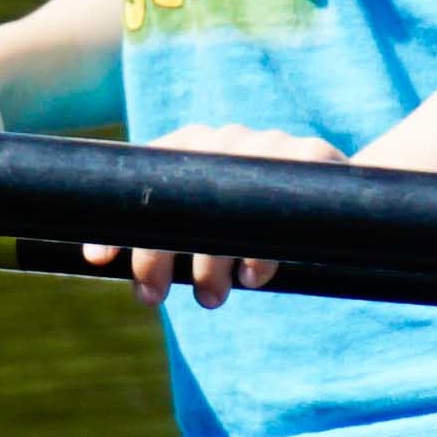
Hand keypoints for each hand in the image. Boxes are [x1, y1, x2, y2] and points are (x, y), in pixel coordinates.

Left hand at [90, 123, 343, 306]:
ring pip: (225, 207)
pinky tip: (252, 277)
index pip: (142, 179)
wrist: (339, 192)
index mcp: (192, 149)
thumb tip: (117, 272)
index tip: (97, 260)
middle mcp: (224, 139)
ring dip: (209, 261)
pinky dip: (259, 251)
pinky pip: (279, 209)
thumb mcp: (212, 223)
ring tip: (207, 297)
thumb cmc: (257, 218)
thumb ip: (173, 238)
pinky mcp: (312, 156)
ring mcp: (268, 144)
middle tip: (149, 296)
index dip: (117, 223)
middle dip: (156, 253)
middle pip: (178, 196)